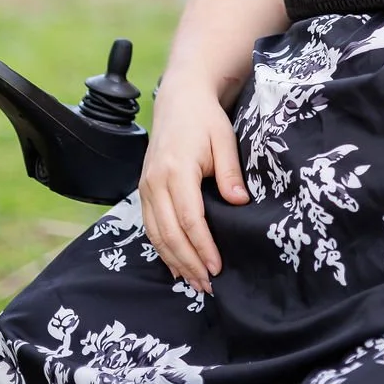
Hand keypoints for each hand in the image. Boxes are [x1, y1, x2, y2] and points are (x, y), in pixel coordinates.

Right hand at [139, 77, 249, 295]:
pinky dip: (162, 248)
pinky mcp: (144, 190)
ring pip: (156, 234)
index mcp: (177, 169)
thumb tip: (240, 202)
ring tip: (194, 281)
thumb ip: (230, 172)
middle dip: (189, 262)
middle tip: (208, 284)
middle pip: (169, 233)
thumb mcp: (225, 139)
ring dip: (174, 261)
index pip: (189, 218)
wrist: (179, 99)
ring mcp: (146, 187)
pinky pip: (150, 226)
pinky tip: (176, 264)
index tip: (217, 266)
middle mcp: (155, 182)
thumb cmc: (205, 119)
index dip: (202, 246)